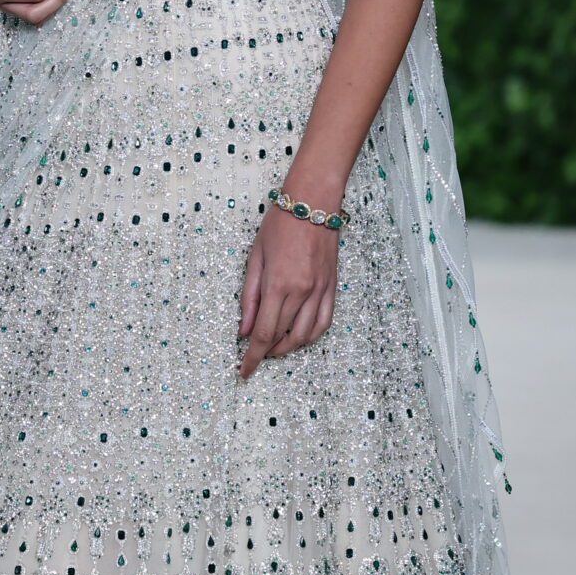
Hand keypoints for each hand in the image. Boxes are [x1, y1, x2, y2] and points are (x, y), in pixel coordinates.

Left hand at [237, 202, 339, 379]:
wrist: (313, 202)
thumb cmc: (280, 224)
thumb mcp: (255, 258)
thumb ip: (249, 297)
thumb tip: (243, 330)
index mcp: (278, 284)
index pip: (263, 333)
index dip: (252, 358)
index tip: (244, 372)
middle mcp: (302, 292)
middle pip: (283, 337)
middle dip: (267, 353)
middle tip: (255, 354)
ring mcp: (320, 291)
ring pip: (306, 336)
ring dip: (288, 347)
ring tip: (274, 346)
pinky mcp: (332, 287)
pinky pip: (324, 322)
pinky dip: (310, 336)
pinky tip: (298, 335)